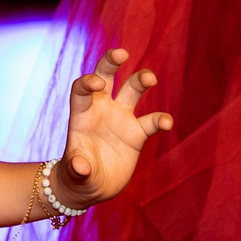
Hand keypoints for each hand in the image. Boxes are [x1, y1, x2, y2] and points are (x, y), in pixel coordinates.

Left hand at [51, 49, 171, 207]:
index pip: (81, 90)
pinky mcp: (137, 133)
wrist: (92, 187)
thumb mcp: (74, 174)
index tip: (97, 84)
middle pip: (106, 76)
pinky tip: (166, 123)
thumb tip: (80, 166)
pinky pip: (151, 121)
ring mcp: (120, 119)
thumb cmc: (77, 177)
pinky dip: (160, 120)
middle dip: (111, 61)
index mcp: (82, 114)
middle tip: (121, 53)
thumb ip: (77, 167)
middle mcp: (101, 109)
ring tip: (150, 79)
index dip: (87, 82)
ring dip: (141, 79)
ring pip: (132, 90)